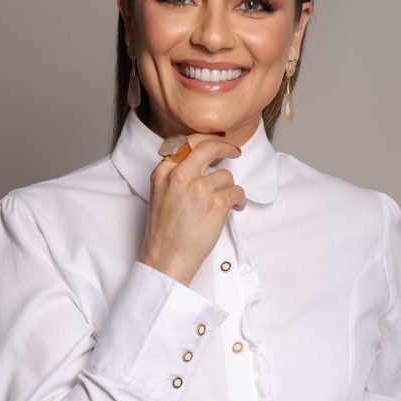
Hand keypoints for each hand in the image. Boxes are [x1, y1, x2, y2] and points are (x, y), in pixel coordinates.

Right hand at [138, 133, 245, 285]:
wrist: (166, 259)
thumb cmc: (165, 234)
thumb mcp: (161, 195)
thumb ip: (176, 176)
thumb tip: (204, 163)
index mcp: (163, 173)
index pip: (186, 143)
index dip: (206, 141)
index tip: (217, 144)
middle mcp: (179, 176)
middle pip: (208, 147)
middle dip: (225, 146)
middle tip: (235, 152)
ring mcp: (199, 189)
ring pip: (226, 175)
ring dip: (230, 189)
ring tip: (226, 203)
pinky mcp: (216, 203)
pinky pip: (237, 191)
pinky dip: (239, 201)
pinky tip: (233, 209)